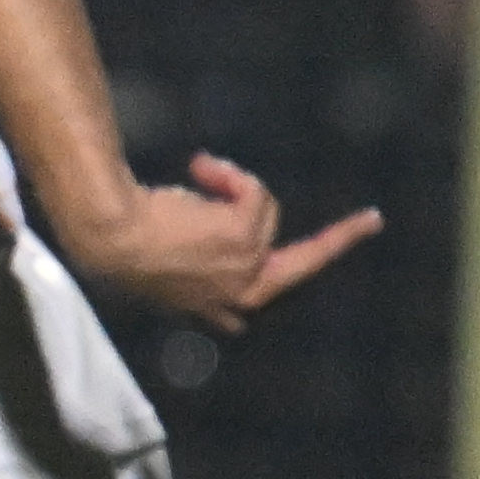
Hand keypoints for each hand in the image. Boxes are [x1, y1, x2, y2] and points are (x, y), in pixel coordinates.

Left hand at [48, 151, 380, 335]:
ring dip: (232, 187)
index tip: (343, 265)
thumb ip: (208, 277)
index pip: (276, 288)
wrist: (107, 233)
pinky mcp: (243, 236)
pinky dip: (227, 174)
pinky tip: (198, 170)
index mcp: (223, 306)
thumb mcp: (172, 265)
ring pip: (264, 210)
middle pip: (302, 258)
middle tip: (372, 220)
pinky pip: (253, 189)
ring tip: (191, 186)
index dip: (312, 271)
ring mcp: (245, 268)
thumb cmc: (126, 243)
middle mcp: (241, 296)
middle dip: (341, 240)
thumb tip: (227, 308)